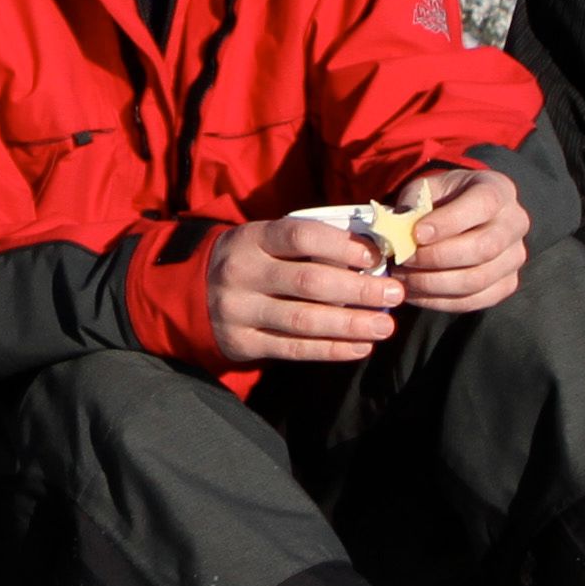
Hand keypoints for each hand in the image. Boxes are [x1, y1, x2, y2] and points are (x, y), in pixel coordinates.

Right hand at [208, 208, 406, 368]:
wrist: (190, 292)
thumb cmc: (250, 261)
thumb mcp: (266, 240)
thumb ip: (308, 246)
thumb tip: (371, 254)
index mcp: (252, 238)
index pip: (300, 235)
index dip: (341, 245)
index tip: (375, 256)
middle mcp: (243, 272)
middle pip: (308, 282)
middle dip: (358, 289)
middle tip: (394, 294)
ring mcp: (239, 310)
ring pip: (303, 320)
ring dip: (350, 324)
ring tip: (384, 326)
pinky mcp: (242, 341)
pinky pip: (293, 349)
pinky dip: (330, 349)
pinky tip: (359, 347)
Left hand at [384, 161, 527, 314]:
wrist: (458, 215)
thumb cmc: (440, 200)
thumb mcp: (425, 189)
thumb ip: (412, 204)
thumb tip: (397, 231)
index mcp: (498, 190)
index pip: (483, 205)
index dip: (448, 222)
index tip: (416, 234)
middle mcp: (515, 223)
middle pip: (484, 248)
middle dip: (437, 257)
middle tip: (404, 259)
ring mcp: (515, 257)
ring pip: (478, 279)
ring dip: (433, 283)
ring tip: (403, 277)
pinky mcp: (506, 284)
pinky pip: (474, 301)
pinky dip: (439, 301)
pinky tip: (414, 292)